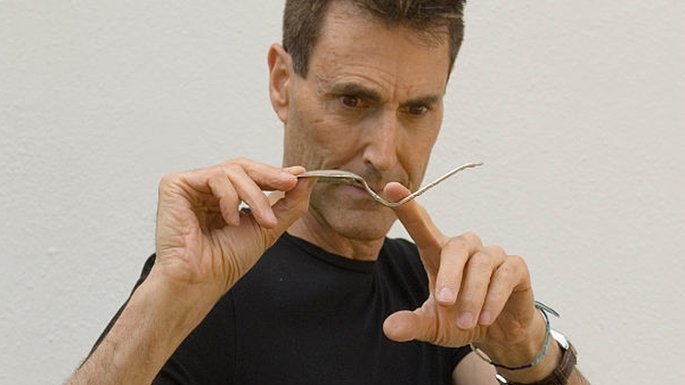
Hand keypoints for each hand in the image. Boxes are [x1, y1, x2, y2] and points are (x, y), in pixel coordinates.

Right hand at [152, 157, 314, 302]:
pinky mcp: (175, 184)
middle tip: (290, 183)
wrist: (201, 280)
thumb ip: (289, 202)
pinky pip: (214, 176)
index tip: (299, 176)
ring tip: (264, 222)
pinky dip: (230, 198)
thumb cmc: (226, 261)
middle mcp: (205, 189)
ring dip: (255, 196)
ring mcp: (190, 186)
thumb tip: (307, 176)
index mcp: (223, 197)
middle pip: (242, 166)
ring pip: (233, 171)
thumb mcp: (268, 227)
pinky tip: (230, 221)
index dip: (275, 173)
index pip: (250, 174)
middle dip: (270, 177)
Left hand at [381, 182, 545, 367]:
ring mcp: (492, 256)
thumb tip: (388, 329)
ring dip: (472, 296)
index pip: (421, 226)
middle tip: (444, 302)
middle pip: (456, 246)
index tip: (389, 188)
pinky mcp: (515, 267)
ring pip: (481, 265)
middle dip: (449, 275)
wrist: (499, 334)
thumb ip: (412, 324)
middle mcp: (465, 249)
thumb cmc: (461, 320)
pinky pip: (505, 275)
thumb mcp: (433, 327)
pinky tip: (486, 318)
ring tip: (465, 323)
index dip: (407, 206)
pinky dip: (494, 298)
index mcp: (438, 254)